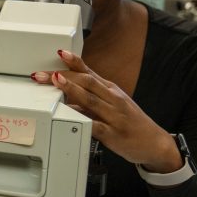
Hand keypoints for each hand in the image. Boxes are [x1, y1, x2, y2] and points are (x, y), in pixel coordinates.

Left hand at [34, 50, 182, 172]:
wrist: (155, 142)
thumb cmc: (131, 122)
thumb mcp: (113, 103)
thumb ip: (90, 98)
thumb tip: (66, 94)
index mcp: (111, 90)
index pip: (89, 72)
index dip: (74, 62)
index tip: (59, 53)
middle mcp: (112, 99)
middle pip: (86, 82)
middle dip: (62, 76)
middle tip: (42, 73)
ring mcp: (113, 115)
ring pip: (90, 99)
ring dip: (71, 89)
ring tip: (56, 81)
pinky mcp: (113, 134)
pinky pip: (95, 125)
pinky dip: (82, 119)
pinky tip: (69, 115)